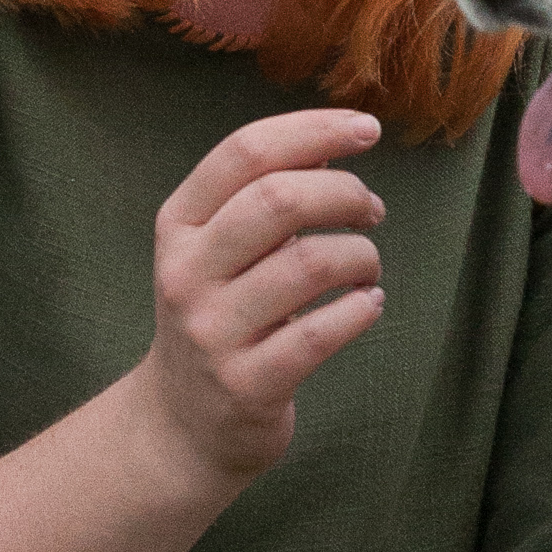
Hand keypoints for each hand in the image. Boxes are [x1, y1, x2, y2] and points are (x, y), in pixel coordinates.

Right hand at [132, 109, 386, 488]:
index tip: (366, 128)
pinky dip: (360, 310)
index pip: (246, 152)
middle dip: (345, 193)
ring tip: (367, 266)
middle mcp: (186, 272)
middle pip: (278, 200)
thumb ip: (266, 196)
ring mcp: (213, 331)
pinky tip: (368, 304)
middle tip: (372, 210)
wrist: (181, 423)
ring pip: (308, 265)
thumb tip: (333, 145)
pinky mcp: (247, 384)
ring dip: (361, 256)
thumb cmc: (219, 314)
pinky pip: (321, 333)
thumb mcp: (220, 249)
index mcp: (179, 224)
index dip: (313, 129)